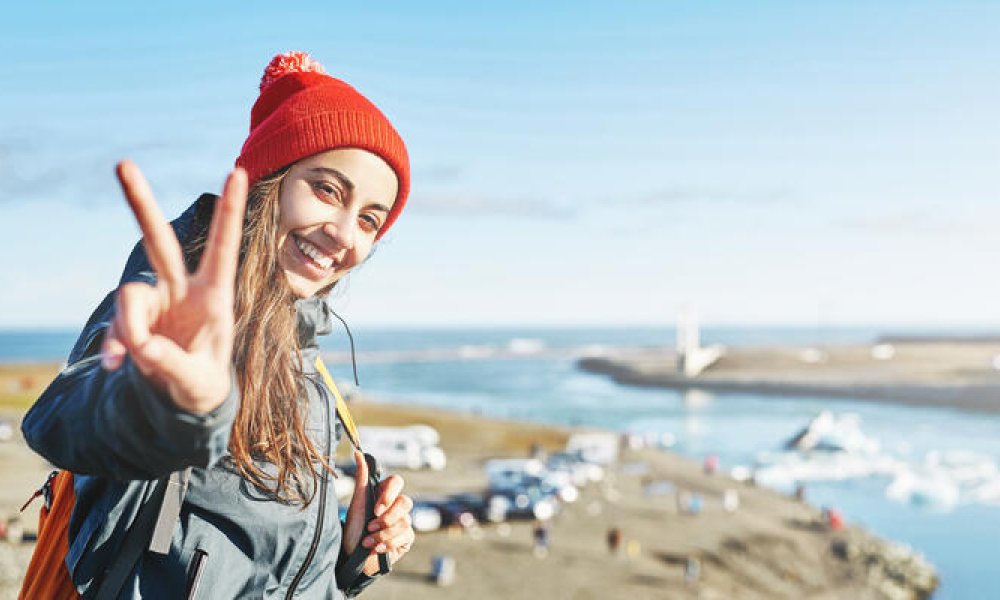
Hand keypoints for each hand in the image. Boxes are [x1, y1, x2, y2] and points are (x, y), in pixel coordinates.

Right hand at [100, 161, 247, 413]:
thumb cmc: (203, 382)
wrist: (185, 398)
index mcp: (214, 295)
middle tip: (122, 164)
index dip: (229, 212)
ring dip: (130, 327)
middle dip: (140, 203)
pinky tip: (115, 365)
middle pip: (158, 241)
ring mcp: (153, 301)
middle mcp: (181, 289)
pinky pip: (116, 325)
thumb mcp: (199, 381)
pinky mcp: (131, 318)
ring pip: (130, 295)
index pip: (222, 247)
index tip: (237, 172)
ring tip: (139, 358)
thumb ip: (174, 365)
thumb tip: (144, 347)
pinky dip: (114, 345)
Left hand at [342, 451, 414, 574]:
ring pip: (404, 522)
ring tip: (368, 542)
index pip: (396, 482)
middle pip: (405, 502)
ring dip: (383, 534)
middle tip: (371, 526)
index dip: (389, 494)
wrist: (352, 557)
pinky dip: (388, 544)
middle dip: (388, 518)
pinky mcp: (406, 538)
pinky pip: (405, 536)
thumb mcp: (356, 504)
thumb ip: (361, 478)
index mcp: (384, 493)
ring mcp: (402, 522)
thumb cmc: (353, 529)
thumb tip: (358, 452)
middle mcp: (395, 506)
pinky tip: (377, 549)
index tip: (376, 508)